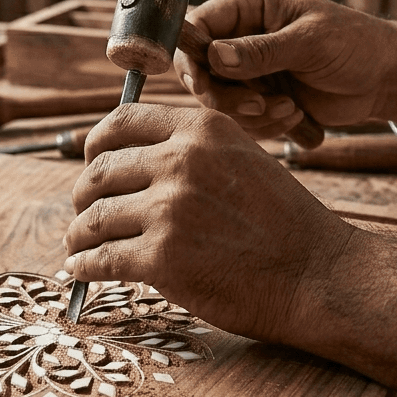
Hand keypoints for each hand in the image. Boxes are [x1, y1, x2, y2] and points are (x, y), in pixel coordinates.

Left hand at [63, 103, 356, 346]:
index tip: (88, 163)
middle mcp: (181, 160)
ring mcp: (170, 209)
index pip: (120, 122)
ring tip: (78, 247)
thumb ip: (190, 151)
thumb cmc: (281, 224)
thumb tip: (126, 161)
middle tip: (82, 216)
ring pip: (93, 217)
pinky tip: (82, 270)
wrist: (318, 275)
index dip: (93, 144)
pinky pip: (101, 258)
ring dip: (78, 236)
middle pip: (99, 171)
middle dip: (82, 197)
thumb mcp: (241, 159)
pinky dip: (83, 266)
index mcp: (201, 129)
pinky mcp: (163, 257)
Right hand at [175, 0, 396, 139]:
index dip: (192, 58)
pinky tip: (295, 116)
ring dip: (252, 115)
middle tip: (258, 104)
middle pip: (200, 71)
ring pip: (219, 101)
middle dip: (225, 96)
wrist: (385, 79)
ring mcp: (248, 70)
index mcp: (249, 7)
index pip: (197, 27)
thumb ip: (260, 51)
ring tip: (291, 109)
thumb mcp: (309, 43)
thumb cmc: (355, 44)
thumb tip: (213, 55)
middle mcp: (241, 37)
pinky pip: (241, 120)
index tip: (204, 85)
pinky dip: (265, 126)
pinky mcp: (259, 98)